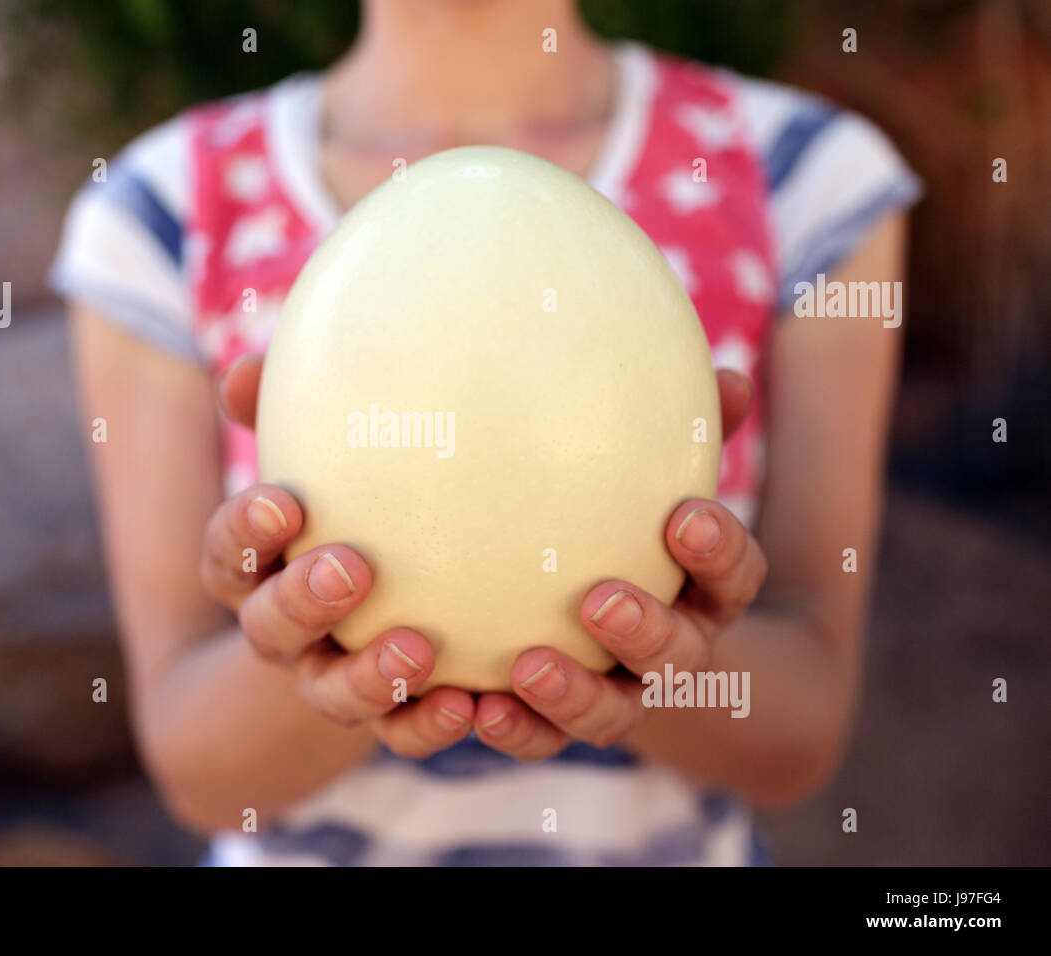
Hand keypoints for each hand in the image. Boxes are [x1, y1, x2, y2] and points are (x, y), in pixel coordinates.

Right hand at [201, 355, 475, 757]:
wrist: (394, 591)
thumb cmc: (358, 493)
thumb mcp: (322, 449)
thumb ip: (287, 408)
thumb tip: (244, 371)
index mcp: (261, 566)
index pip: (227, 554)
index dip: (244, 533)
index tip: (283, 501)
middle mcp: (287, 630)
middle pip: (268, 630)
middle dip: (301, 602)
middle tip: (351, 568)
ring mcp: (335, 677)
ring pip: (331, 694)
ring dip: (368, 676)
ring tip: (420, 646)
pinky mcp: (392, 715)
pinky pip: (401, 733)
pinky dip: (429, 724)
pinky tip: (472, 704)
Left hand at [471, 369, 768, 759]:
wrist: (562, 598)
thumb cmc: (608, 510)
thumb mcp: (641, 470)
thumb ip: (680, 429)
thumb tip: (724, 377)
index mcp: (700, 588)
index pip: (734, 576)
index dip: (721, 551)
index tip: (685, 516)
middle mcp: (668, 648)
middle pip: (679, 655)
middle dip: (647, 631)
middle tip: (599, 599)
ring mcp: (615, 692)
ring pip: (612, 713)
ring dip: (575, 695)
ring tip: (528, 665)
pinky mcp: (555, 721)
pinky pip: (539, 736)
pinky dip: (513, 728)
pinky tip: (471, 706)